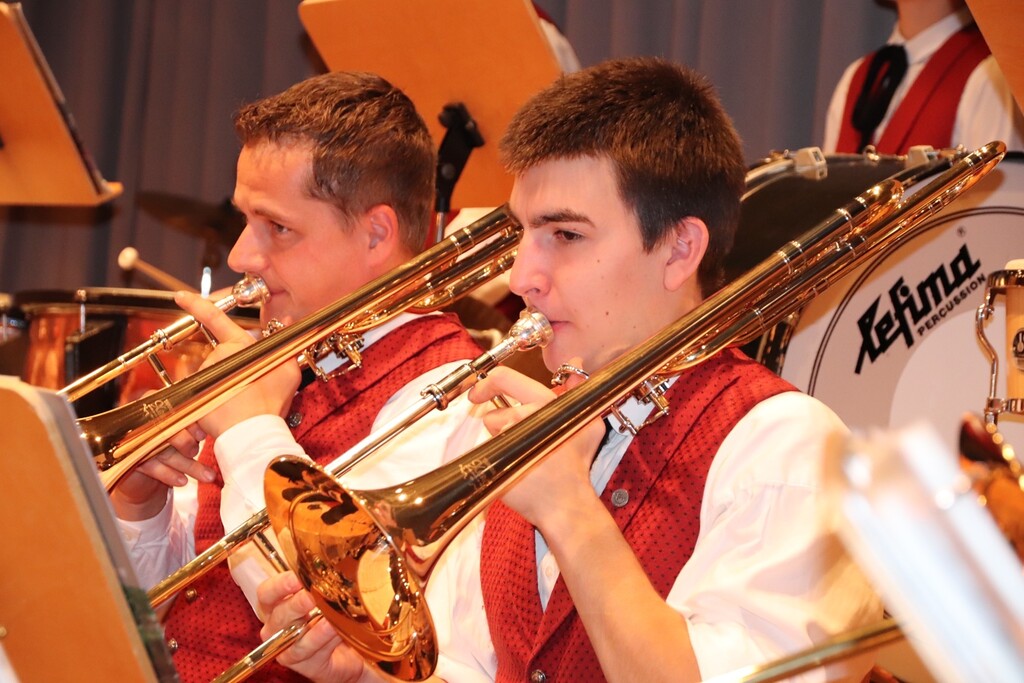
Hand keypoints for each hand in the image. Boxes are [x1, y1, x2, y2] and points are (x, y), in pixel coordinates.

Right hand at [110, 406, 214, 520]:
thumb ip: (196, 428)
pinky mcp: (131, 460)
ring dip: (188, 465)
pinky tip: (183, 481)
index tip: (202, 435)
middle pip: (167, 430)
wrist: (145, 481)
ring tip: (208, 476)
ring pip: (164, 452)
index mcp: (158, 409)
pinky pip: (152, 467)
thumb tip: (222, 425)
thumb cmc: (172, 451)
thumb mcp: (185, 437)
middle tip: (198, 452)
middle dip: (187, 443)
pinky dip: (170, 474)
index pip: (173, 410)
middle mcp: (144, 423)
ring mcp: (135, 442)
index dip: (189, 422)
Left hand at [174, 290, 300, 438]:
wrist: (252, 432)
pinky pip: (204, 389)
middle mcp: (218, 355)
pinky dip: (214, 397)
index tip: (179, 296)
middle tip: (251, 388)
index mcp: (239, 345)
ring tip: (242, 402)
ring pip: (214, 373)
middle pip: (223, 354)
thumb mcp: (288, 372)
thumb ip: (285, 345)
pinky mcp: (194, 391)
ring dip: (225, 384)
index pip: (215, 318)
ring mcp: (204, 373)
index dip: (196, 304)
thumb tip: (287, 322)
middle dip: (235, 368)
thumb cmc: (271, 403)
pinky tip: (228, 408)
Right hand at [257, 572, 368, 682]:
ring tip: (328, 616)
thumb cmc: (329, 616)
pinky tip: (336, 629)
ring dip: (313, 625)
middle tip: (311, 596)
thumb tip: (326, 561)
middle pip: (279, 615)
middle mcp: (277, 629)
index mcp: (276, 607)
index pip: (267, 593)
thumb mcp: (323, 596)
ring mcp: (289, 649)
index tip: (296, 578)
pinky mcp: (306, 665)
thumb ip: (318, 582)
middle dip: (296, 605)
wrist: (350, 650)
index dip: (279, 586)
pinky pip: (312, 651)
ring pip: (295, 637)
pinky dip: (324, 639)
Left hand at [468, 361, 605, 528]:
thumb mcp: (588, 424)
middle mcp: (526, 417)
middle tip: (518, 436)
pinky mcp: (497, 461)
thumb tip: (576, 363)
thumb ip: (579, 390)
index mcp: (545, 403)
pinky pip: (488, 452)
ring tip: (526, 456)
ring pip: (492, 432)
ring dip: (502, 441)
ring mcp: (509, 440)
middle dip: (502, 422)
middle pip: (495, 412)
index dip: (487, 382)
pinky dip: (498, 459)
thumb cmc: (576, 466)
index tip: (478, 393)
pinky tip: (517, 468)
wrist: (567, 504)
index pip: (505, 378)